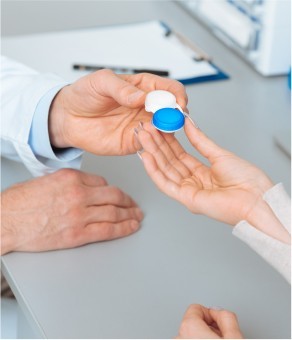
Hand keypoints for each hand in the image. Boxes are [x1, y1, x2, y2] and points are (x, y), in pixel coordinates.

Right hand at [1, 169, 142, 253]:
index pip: (102, 182)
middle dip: (128, 201)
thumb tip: (85, 187)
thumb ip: (69, 182)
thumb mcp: (47, 180)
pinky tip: (130, 227)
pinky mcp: (77, 234)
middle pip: (114, 195)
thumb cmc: (19, 202)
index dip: (112, 190)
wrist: (5, 220)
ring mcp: (79, 214)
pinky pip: (107, 230)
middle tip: (135, 206)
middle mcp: (79, 194)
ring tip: (137, 217)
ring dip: (130, 215)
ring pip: (114, 212)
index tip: (118, 195)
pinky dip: (123, 229)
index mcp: (71, 178)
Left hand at [48, 70, 186, 154]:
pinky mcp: (134, 142)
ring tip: (153, 129)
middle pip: (172, 111)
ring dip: (165, 131)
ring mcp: (142, 125)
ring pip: (165, 129)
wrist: (67, 117)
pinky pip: (150, 144)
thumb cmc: (84, 95)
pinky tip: (145, 139)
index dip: (178, 95)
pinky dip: (153, 143)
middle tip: (168, 118)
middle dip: (175, 115)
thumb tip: (142, 97)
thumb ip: (122, 89)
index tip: (177, 103)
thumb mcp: (100, 82)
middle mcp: (146, 107)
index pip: (170, 89)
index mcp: (143, 87)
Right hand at [137, 119, 289, 242]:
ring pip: (164, 170)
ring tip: (142, 137)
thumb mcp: (219, 154)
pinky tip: (146, 156)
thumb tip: (188, 123)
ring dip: (152, 153)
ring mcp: (188, 191)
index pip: (178, 154)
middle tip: (144, 129)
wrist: (257, 198)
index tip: (158, 127)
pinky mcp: (186, 199)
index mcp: (202, 173)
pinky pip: (165, 184)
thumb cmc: (246, 180)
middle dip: (155, 144)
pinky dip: (154, 170)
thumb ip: (199, 140)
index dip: (167, 140)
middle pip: (169, 161)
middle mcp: (192, 182)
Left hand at [177, 304, 242, 338]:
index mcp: (189, 328)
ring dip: (204, 337)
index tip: (221, 324)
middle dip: (209, 327)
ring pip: (191, 335)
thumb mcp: (234, 336)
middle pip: (194, 322)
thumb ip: (227, 316)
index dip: (213, 315)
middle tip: (222, 337)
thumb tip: (220, 311)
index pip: (197, 308)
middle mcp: (178, 337)